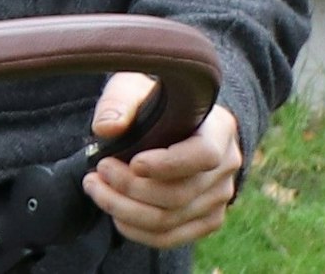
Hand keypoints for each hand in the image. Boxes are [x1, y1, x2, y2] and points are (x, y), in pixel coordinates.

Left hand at [81, 72, 242, 248]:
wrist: (176, 121)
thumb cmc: (155, 101)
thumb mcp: (136, 86)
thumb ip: (120, 102)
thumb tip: (106, 129)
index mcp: (220, 128)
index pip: (203, 155)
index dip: (167, 164)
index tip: (132, 162)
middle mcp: (228, 165)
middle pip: (179, 194)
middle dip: (129, 188)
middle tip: (97, 171)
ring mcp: (220, 197)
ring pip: (170, 220)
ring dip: (124, 209)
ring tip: (96, 188)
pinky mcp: (207, 220)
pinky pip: (170, 238)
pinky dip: (136, 230)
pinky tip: (114, 212)